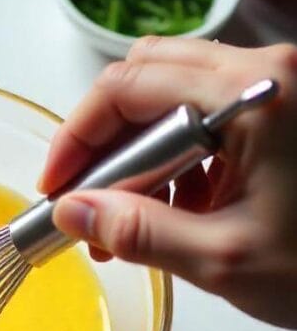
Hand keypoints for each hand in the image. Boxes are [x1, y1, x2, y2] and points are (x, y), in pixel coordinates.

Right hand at [40, 38, 296, 328]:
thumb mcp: (225, 259)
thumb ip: (139, 233)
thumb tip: (71, 214)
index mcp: (254, 95)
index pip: (130, 86)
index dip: (78, 134)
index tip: (56, 186)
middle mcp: (267, 71)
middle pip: (147, 76)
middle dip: (104, 139)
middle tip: (82, 196)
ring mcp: (277, 86)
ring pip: (173, 93)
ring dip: (138, 151)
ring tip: (127, 218)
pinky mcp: (282, 110)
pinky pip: (206, 113)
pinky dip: (175, 156)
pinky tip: (176, 209)